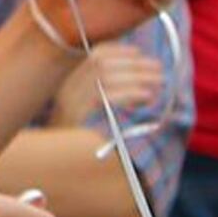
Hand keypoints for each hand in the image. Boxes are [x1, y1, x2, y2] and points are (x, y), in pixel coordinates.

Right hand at [50, 37, 173, 129]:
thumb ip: (108, 93)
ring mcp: (71, 104)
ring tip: (159, 82)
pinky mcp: (79, 118)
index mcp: (70, 85)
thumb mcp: (90, 112)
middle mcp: (68, 90)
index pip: (94, 55)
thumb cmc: (83, 141)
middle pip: (102, 63)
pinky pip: (107, 97)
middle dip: (134, 63)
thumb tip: (141, 75)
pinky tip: (147, 96)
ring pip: (105, 77)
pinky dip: (130, 93)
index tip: (138, 52)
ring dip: (138, 76)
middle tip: (158, 69)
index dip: (118, 50)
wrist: (58, 165)